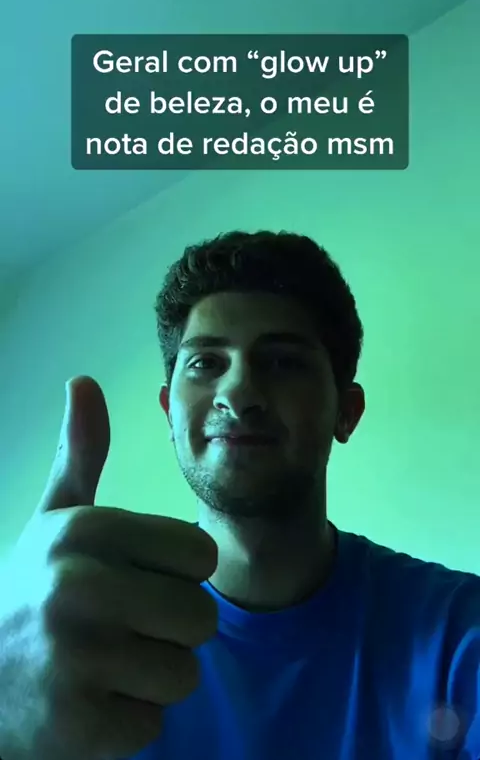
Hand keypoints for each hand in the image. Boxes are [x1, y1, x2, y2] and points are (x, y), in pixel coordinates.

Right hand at [0, 377, 217, 759]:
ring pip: (184, 673)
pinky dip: (127, 723)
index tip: (133, 581)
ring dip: (151, 679)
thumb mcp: (54, 520)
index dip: (175, 575)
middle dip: (168, 630)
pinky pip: (153, 724)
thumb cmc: (31, 593)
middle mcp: (78, 586)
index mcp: (84, 530)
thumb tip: (85, 381)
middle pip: (200, 616)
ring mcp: (75, 658)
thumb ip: (80, 455)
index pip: (201, 555)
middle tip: (119, 631)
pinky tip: (88, 705)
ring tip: (105, 667)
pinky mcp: (76, 725)